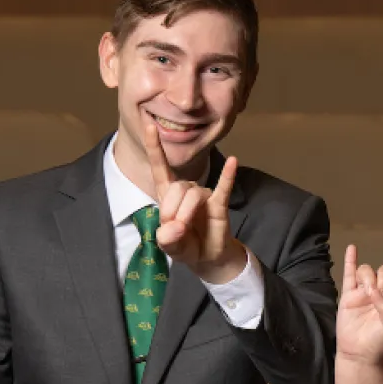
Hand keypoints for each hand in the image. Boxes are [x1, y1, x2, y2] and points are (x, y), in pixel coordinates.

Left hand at [143, 119, 245, 283]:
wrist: (207, 257)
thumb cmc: (185, 245)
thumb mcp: (168, 246)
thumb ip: (166, 240)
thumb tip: (175, 229)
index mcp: (168, 194)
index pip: (159, 167)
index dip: (154, 147)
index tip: (148, 126)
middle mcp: (185, 189)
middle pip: (177, 187)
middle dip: (172, 210)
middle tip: (174, 230)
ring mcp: (204, 195)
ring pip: (193, 194)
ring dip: (186, 214)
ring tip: (186, 231)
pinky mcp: (219, 203)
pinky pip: (223, 187)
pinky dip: (227, 175)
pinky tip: (233, 162)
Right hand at [335, 236, 382, 366]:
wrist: (359, 355)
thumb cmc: (381, 344)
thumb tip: (375, 292)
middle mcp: (382, 291)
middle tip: (377, 295)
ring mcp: (364, 292)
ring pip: (367, 270)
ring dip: (368, 277)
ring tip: (366, 293)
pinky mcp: (349, 296)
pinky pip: (349, 274)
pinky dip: (350, 261)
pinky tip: (352, 248)